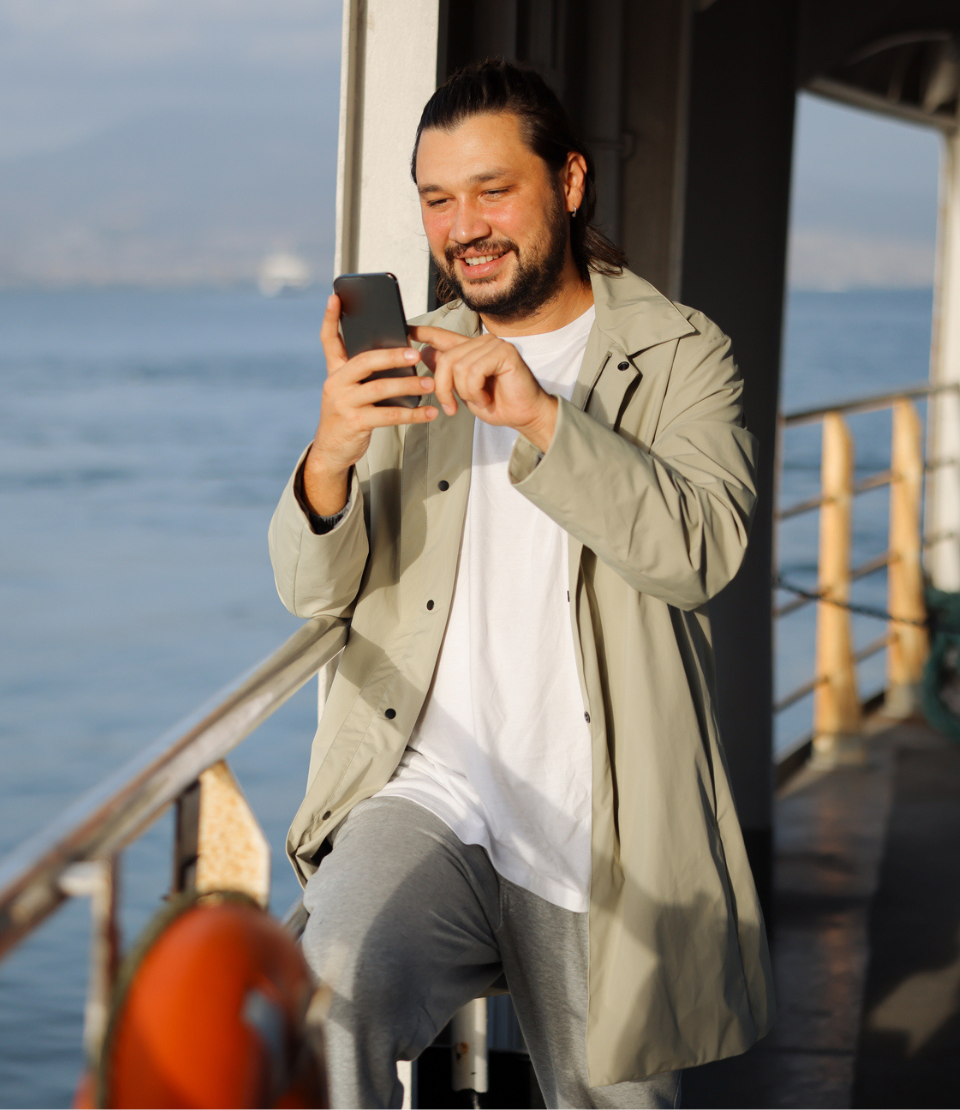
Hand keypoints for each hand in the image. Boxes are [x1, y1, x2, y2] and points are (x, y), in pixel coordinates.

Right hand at [303, 295, 437, 515]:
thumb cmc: (348, 416)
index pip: (328, 340)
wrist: (332, 452)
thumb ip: (364, 373)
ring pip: (380, 388)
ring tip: (431, 383)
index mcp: (335, 371)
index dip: (330, 318)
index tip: (335, 297)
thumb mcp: (349, 391)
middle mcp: (336, 383)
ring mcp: (343, 403)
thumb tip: (400, 356)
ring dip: (409, 384)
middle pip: (365, 361)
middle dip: (392, 355)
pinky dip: (412, 413)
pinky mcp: (355, 423)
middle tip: (416, 353)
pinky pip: (388, 414)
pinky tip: (428, 412)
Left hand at [410, 325, 557, 451]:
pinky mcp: (504, 352)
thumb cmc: (498, 404)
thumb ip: (447, 372)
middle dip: (443, 388)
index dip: (422, 332)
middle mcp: (481, 342)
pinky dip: (475, 391)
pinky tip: (486, 398)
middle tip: (451, 407)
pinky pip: (474, 371)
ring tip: (479, 400)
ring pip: (458, 367)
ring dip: (464, 392)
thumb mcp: (463, 390)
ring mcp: (493, 344)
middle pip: (445, 358)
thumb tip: (424, 354)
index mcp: (470, 350)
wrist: (524, 415)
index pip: (442, 336)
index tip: (405, 330)